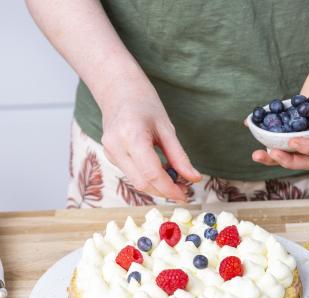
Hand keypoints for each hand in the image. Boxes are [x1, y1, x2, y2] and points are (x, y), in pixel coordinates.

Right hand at [101, 76, 200, 200]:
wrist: (117, 88)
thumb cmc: (144, 102)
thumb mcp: (166, 128)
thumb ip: (179, 156)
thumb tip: (194, 179)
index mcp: (131, 136)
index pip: (152, 174)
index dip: (169, 189)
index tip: (185, 195)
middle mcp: (116, 147)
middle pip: (143, 183)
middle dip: (164, 191)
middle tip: (183, 190)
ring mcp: (109, 153)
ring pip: (136, 182)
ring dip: (156, 187)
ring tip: (174, 180)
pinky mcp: (109, 156)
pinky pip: (131, 175)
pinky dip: (147, 178)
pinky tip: (159, 171)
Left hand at [250, 57, 308, 169]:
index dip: (307, 148)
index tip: (292, 141)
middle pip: (305, 159)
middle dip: (287, 160)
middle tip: (270, 153)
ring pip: (292, 153)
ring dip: (273, 156)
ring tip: (256, 154)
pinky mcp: (297, 127)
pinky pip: (283, 137)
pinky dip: (268, 137)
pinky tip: (252, 129)